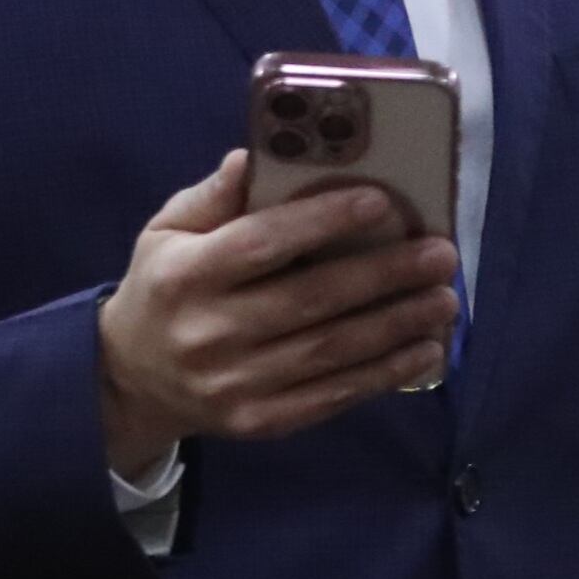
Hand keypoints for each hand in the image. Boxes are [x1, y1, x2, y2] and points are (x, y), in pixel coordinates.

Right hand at [96, 150, 460, 478]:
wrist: (133, 378)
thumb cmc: (164, 286)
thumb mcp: (168, 230)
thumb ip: (214, 196)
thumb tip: (255, 156)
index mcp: (186, 275)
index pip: (261, 244)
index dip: (323, 221)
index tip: (382, 201)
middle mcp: (209, 332)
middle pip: (310, 301)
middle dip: (384, 276)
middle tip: (440, 255)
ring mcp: (235, 384)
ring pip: (330, 353)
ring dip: (396, 326)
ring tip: (445, 301)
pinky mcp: (259, 422)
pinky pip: (330, 396)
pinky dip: (383, 375)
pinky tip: (423, 351)